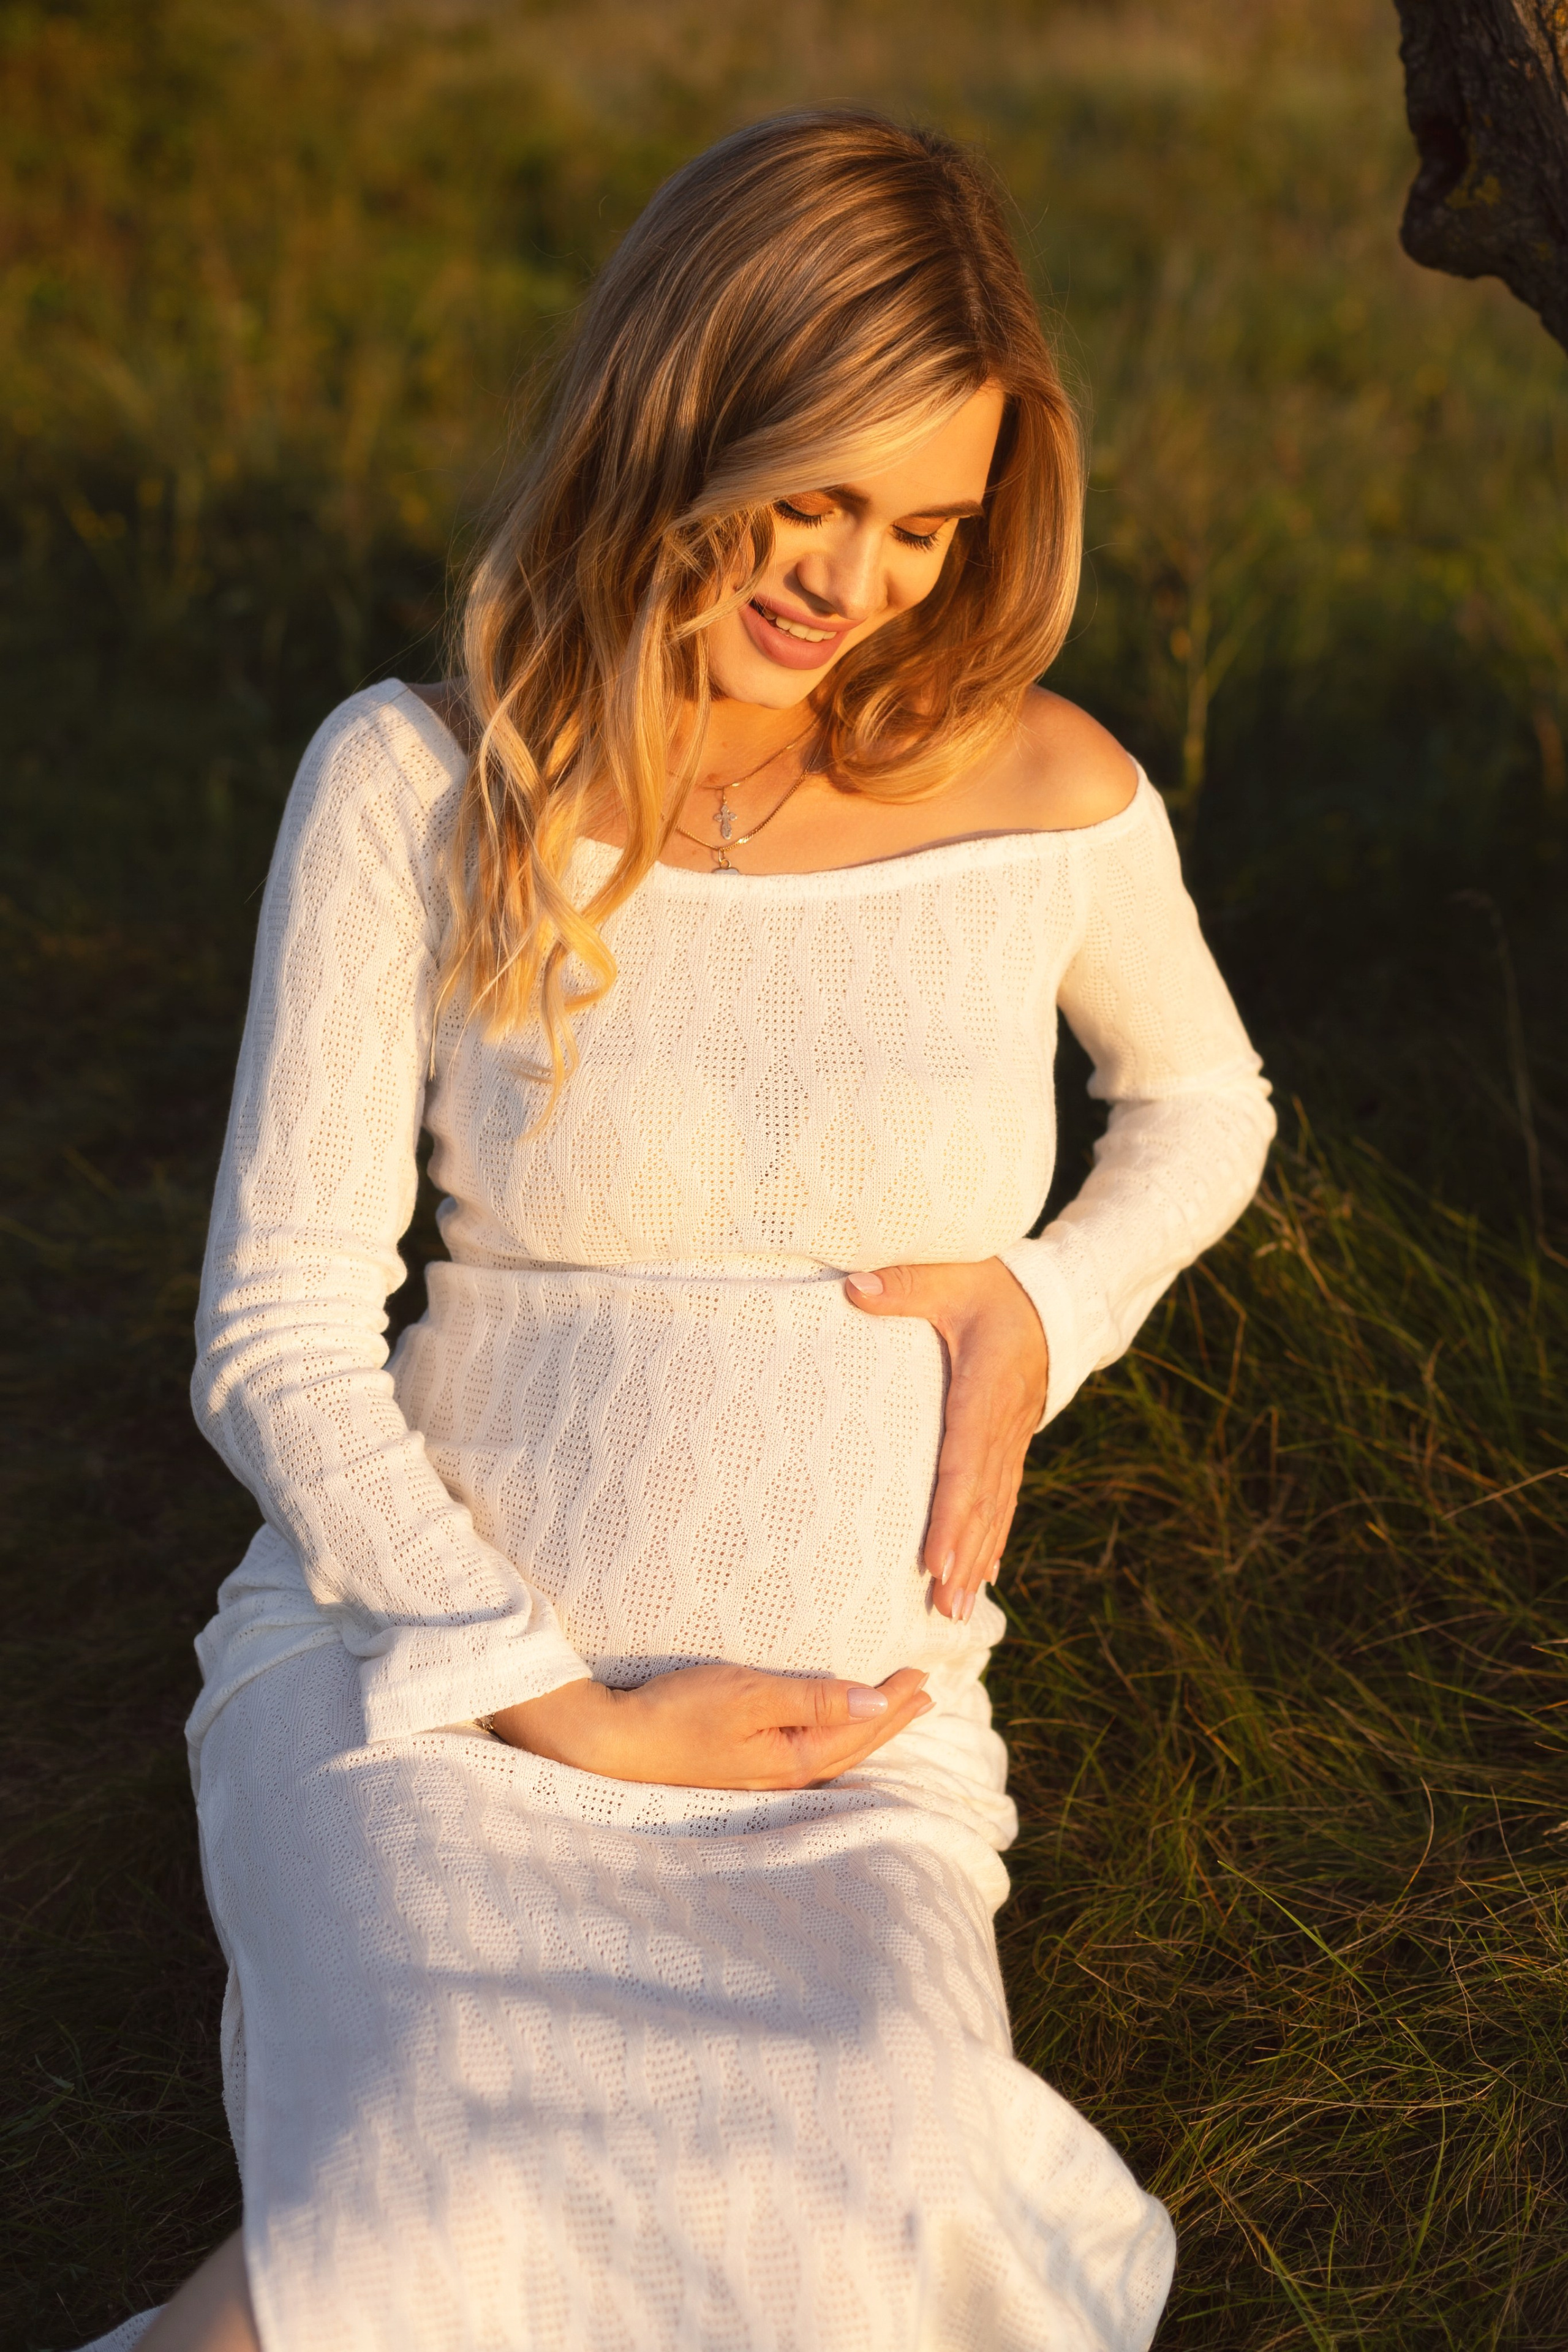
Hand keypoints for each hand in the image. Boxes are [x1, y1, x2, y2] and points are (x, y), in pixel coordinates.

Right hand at [490, 1663, 933, 1789]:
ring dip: (868, 1731)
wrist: (615, 1743)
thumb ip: (815, 1700)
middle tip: (926, 1693)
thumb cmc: (680, 1712)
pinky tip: (835, 1733)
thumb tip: (878, 1705)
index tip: (924, 1675)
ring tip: (894, 1712)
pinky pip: (810, 1755)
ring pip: (835, 1754)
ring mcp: (763, 1777)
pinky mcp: (744, 1769)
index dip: (895, 1703)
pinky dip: (836, 1739)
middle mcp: (786, 1776)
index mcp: (794, 1758)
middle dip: (892, 1720)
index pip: (861, 1730)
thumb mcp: (751, 1695)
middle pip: (854, 1748)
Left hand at [845, 1256, 1046, 1622]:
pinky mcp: (1012, 1444)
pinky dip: (993, 1538)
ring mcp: (1012, 1439)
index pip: (965, 1460)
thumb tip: (853, 1288)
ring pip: (995, 1508)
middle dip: (963, 1556)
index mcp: (986, 1389)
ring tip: (956, 1607)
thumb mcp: (951, 1274)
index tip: (936, 1558)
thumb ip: (905, 1283)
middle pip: (981, 1500)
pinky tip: (983, 1574)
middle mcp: (1003, 1425)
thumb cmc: (992, 1286)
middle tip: (943, 1606)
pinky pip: (1004, 1498)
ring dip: (977, 1559)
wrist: (1052, 1299)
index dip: (951, 1513)